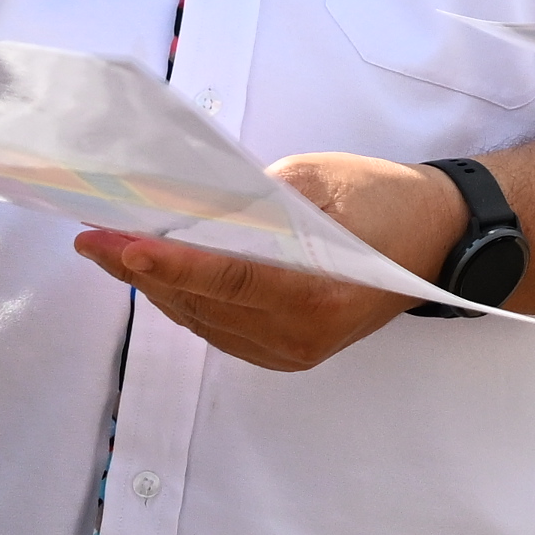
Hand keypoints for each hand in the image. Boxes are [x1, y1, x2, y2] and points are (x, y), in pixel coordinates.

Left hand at [81, 153, 467, 373]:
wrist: (440, 243)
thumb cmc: (386, 201)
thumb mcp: (319, 180)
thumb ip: (253, 200)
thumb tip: (187, 209)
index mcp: (319, 294)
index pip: (227, 278)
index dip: (168, 262)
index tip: (119, 245)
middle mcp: (301, 335)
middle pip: (203, 303)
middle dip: (143, 270)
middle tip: (94, 238)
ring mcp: (293, 352)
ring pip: (202, 321)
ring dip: (156, 287)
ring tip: (113, 252)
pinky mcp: (288, 354)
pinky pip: (219, 329)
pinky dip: (185, 301)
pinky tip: (157, 275)